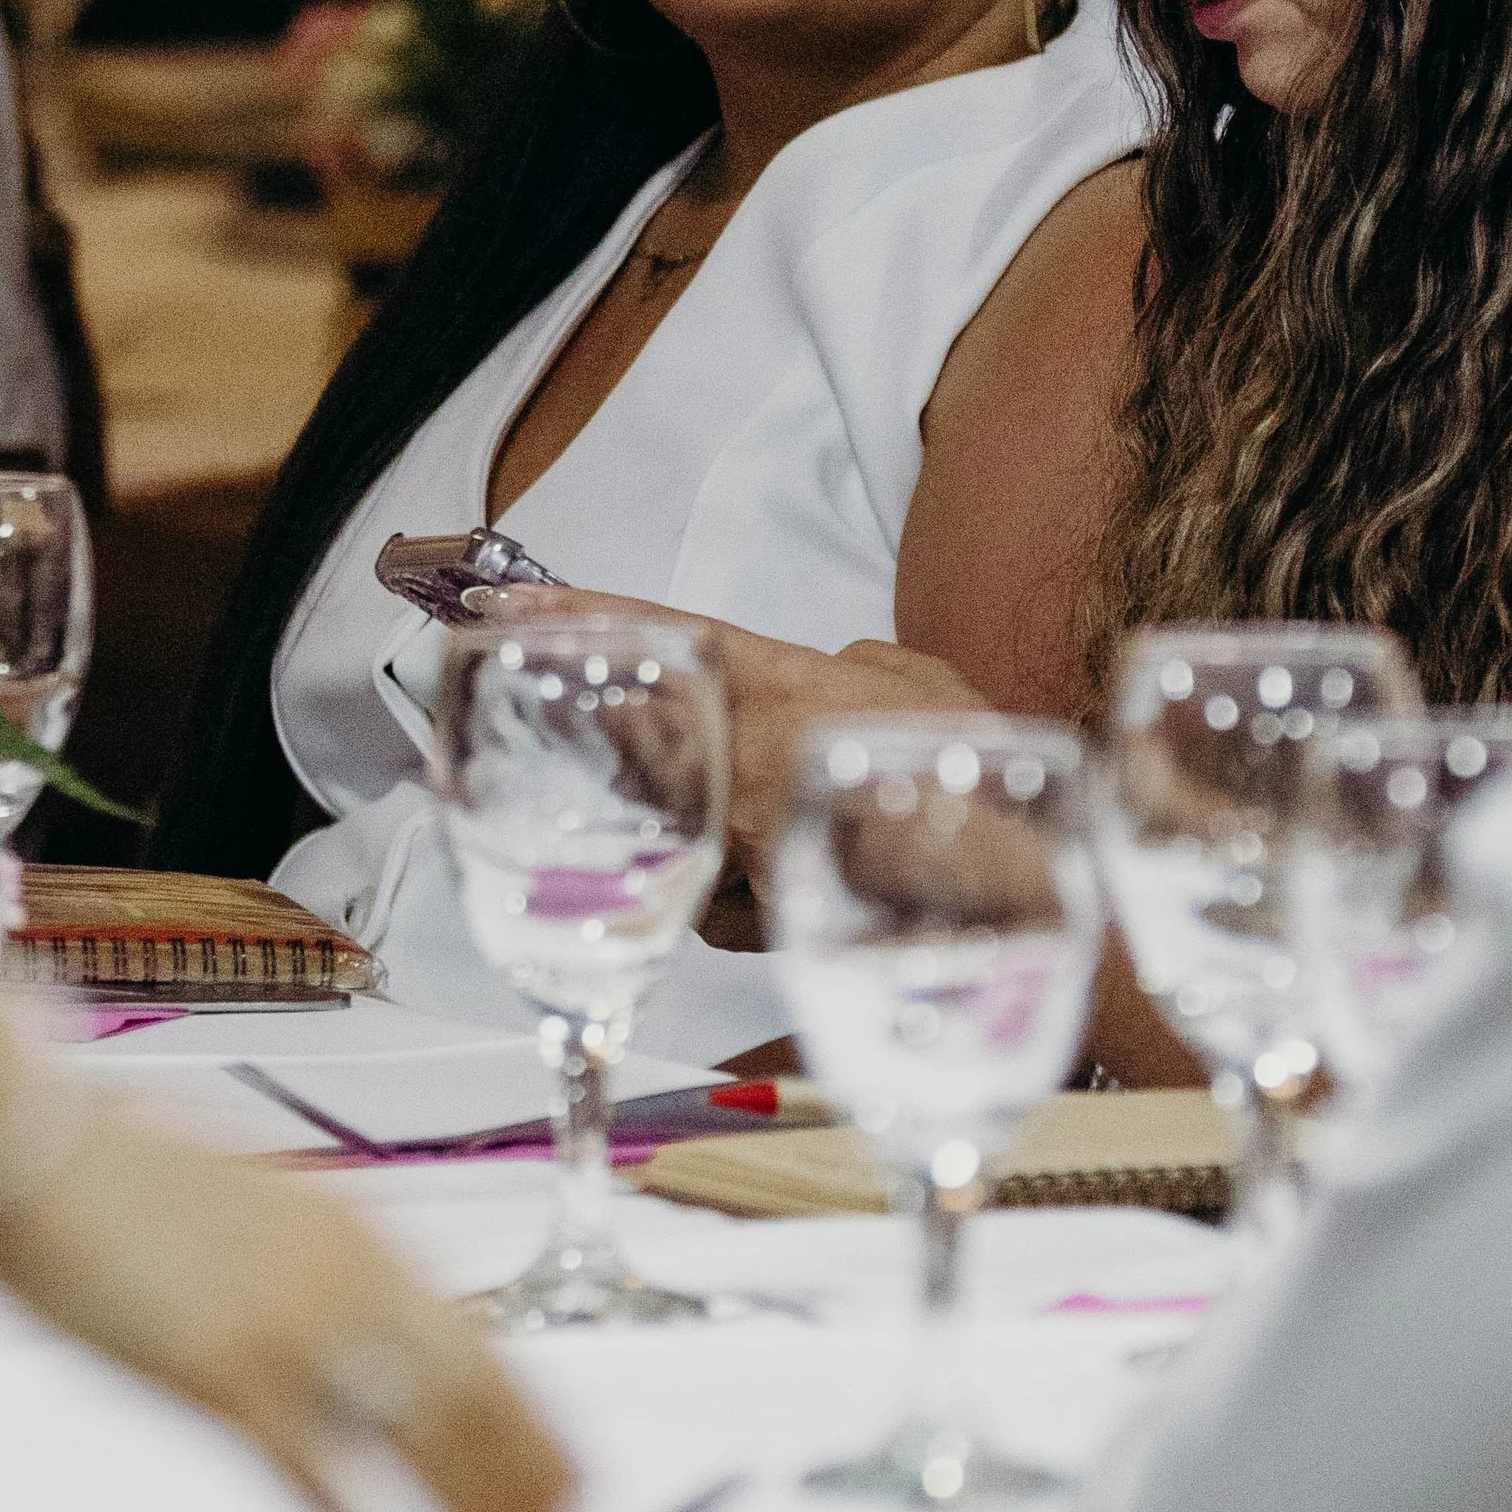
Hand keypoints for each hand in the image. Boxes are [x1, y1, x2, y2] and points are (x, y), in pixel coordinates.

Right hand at [0, 1108, 575, 1511]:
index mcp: (360, 1235)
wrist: (33, 1133)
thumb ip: (303, 1273)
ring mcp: (290, 1325)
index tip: (582, 1486)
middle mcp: (349, 1278)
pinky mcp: (218, 1371)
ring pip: (418, 1438)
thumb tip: (338, 1332)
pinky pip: (310, 1468)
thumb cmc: (117, 1172)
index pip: (485, 1346)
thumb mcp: (244, 1213)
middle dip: (532, 1487)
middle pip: (474, 1398)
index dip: (541, 1425)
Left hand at [477, 587, 965, 874]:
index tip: (503, 595)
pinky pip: (713, 902)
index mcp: (783, 687)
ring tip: (752, 817)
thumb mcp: (926, 690)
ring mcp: (740, 843)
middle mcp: (741, 761)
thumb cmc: (977, 782)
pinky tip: (789, 889)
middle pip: (632, 731)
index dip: (579, 612)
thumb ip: (868, 666)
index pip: (662, 636)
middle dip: (601, 719)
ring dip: (686, 815)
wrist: (1008, 898)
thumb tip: (842, 664)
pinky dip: (734, 893)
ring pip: (670, 822)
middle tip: (574, 702)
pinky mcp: (752, 917)